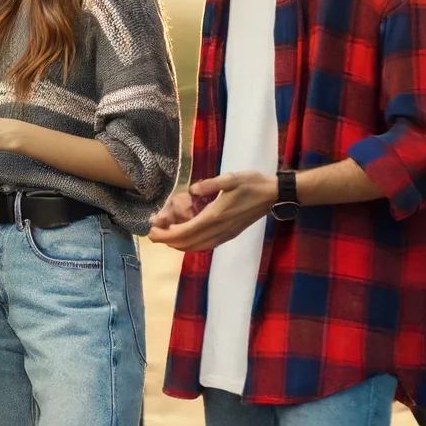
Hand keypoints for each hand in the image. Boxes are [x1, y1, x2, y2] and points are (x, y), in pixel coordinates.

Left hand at [147, 171, 277, 251]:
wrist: (274, 195)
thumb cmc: (252, 184)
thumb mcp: (231, 178)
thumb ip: (210, 184)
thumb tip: (192, 189)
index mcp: (216, 216)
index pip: (185, 232)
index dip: (166, 234)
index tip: (152, 231)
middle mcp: (219, 229)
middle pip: (188, 243)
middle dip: (167, 240)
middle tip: (152, 234)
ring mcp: (225, 234)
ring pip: (197, 247)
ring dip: (178, 244)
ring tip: (165, 237)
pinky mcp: (230, 234)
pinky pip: (206, 245)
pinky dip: (192, 245)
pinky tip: (185, 239)